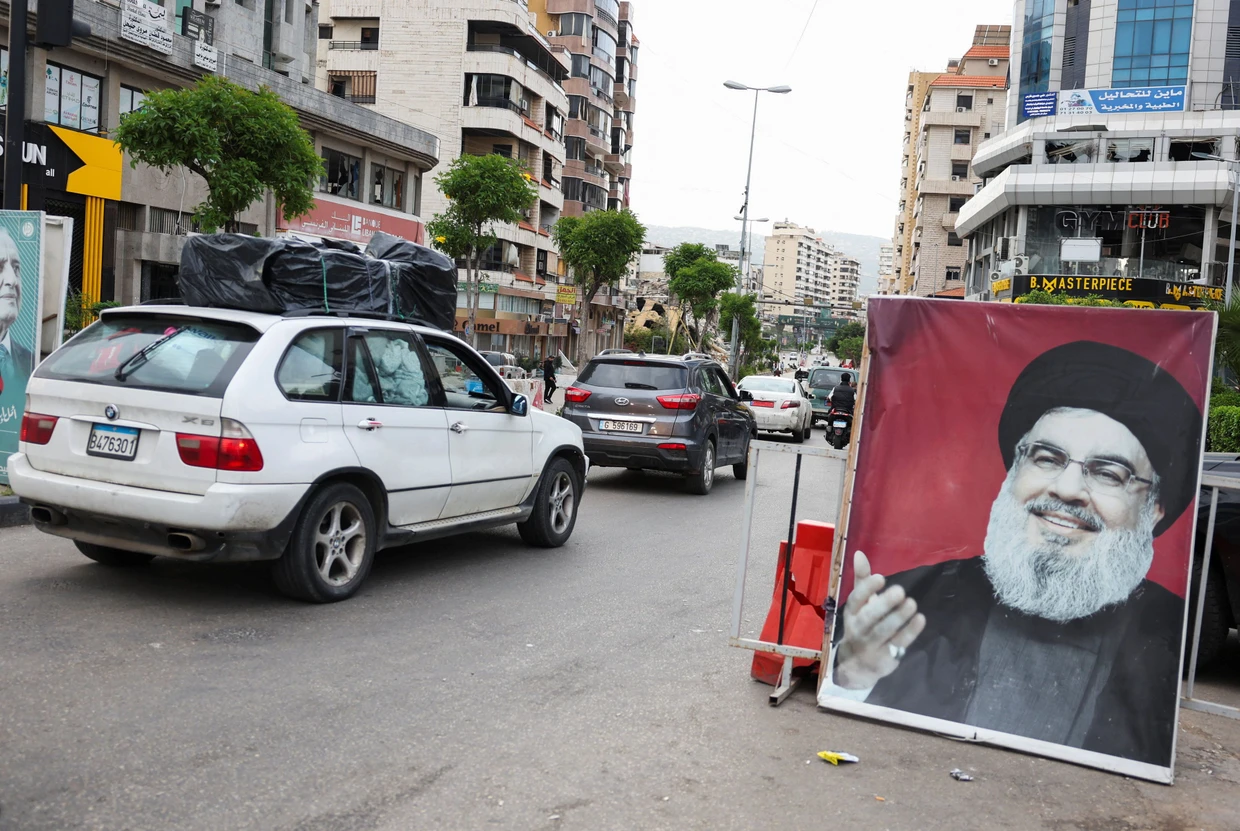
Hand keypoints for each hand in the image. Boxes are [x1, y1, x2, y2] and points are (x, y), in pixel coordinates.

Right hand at [833, 551, 925, 689]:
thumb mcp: (859, 604)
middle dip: (884, 604)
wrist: (857, 666)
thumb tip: (859, 553)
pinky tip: (920, 619)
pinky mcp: (885, 657)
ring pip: (884, 631)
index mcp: (851, 614)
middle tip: (900, 591)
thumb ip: (862, 579)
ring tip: (912, 603)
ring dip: (899, 617)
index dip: (867, 589)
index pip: (855, 601)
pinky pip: (898, 643)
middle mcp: (858, 629)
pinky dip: (910, 632)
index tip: (882, 577)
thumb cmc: (861, 626)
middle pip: (868, 618)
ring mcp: (871, 645)